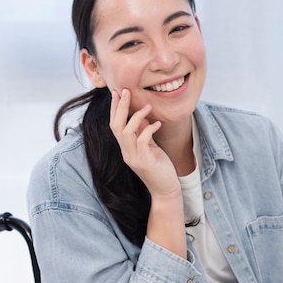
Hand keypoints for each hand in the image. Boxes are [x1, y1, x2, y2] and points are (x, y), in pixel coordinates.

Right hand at [109, 88, 185, 256]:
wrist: (167, 191)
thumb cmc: (161, 170)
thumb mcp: (152, 148)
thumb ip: (144, 134)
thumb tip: (143, 118)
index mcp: (126, 149)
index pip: (115, 126)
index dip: (115, 109)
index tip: (117, 93)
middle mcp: (126, 153)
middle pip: (116, 126)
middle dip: (120, 107)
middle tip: (125, 90)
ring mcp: (134, 158)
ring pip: (126, 132)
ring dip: (135, 117)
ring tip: (147, 106)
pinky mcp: (144, 162)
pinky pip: (142, 141)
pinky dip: (148, 130)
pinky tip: (157, 124)